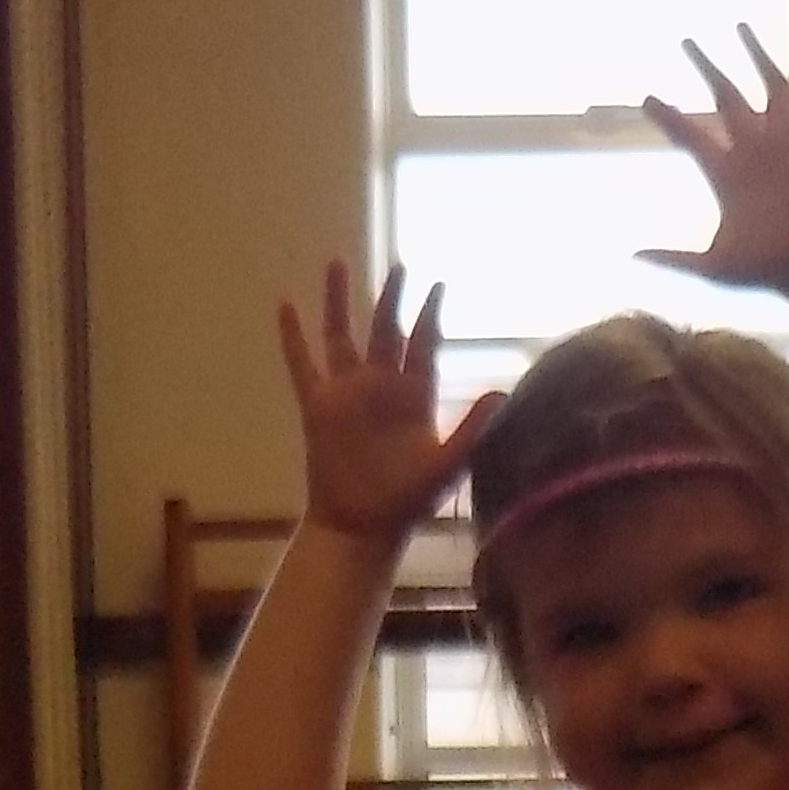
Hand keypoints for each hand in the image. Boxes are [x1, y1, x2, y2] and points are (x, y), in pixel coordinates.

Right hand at [278, 261, 502, 543]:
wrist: (361, 527)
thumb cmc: (406, 502)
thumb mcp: (446, 464)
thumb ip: (472, 427)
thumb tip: (502, 392)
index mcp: (414, 398)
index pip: (423, 345)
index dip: (430, 316)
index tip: (438, 285)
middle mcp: (381, 388)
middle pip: (386, 329)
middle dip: (393, 297)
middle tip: (401, 265)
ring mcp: (348, 394)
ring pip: (342, 335)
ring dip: (339, 300)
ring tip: (338, 262)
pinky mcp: (318, 406)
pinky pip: (303, 363)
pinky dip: (293, 336)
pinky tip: (286, 304)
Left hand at [638, 19, 788, 296]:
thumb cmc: (768, 268)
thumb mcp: (712, 265)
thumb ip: (674, 259)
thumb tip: (634, 256)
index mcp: (727, 175)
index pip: (690, 136)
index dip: (668, 117)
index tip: (646, 99)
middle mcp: (754, 149)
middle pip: (724, 98)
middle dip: (706, 70)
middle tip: (686, 43)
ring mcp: (785, 136)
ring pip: (766, 81)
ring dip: (752, 52)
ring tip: (738, 24)